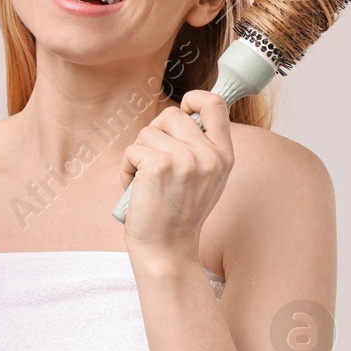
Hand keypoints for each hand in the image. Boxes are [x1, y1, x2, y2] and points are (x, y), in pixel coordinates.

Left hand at [120, 90, 233, 262]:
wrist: (166, 251)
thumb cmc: (177, 215)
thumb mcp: (204, 178)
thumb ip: (200, 147)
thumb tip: (183, 112)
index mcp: (224, 155)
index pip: (215, 103)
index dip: (193, 98)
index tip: (182, 111)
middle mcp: (210, 155)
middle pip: (171, 114)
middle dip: (154, 135)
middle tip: (154, 164)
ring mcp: (186, 159)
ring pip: (147, 132)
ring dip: (138, 155)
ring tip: (146, 183)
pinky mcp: (160, 166)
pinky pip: (132, 150)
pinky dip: (126, 169)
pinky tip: (136, 190)